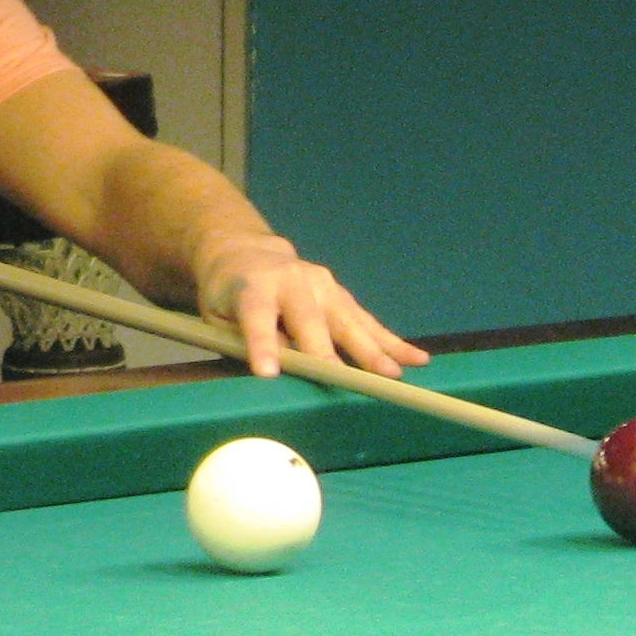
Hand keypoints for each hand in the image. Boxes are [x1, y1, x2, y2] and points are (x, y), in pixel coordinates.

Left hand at [192, 232, 430, 379]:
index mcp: (253, 287)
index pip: (258, 317)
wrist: (246, 254)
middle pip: (310, 321)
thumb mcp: (219, 318)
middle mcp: (292, 282)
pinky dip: (392, 341)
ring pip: (348, 321)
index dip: (263, 345)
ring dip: (372, 350)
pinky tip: (416, 358)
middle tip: (340, 381)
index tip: (268, 372)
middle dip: (326, 353)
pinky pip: (368, 321)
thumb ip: (243, 340)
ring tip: (393, 374)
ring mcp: (322, 286)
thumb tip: (277, 369)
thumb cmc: (229, 296)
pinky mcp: (341, 295)